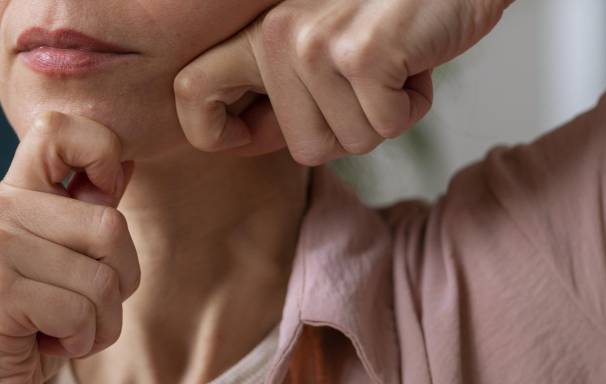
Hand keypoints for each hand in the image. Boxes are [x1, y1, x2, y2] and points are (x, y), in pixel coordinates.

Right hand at [0, 112, 138, 383]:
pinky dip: (80, 343)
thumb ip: (86, 214)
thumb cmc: (29, 333)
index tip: (103, 201)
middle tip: (77, 310)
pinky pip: (82, 313)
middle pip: (112, 227)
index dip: (100, 152)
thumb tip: (124, 162)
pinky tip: (42, 348)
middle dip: (118, 284)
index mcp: (11, 195)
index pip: (57, 129)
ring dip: (100, 324)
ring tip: (58, 332)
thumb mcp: (63, 266)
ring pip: (104, 279)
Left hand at [174, 0, 511, 164]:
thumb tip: (247, 137)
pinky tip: (414, 59)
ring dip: (385, 115)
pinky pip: (386, 127)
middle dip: (349, 130)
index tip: (253, 134)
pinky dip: (412, 105)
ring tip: (393, 60)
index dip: (217, 133)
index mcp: (256, 30)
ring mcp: (316, 44)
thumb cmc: (388, 9)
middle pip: (303, 148)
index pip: (190, 92)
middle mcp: (276, 34)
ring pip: (349, 143)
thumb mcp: (315, 37)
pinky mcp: (362, 55)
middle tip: (369, 80)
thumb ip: (276, 84)